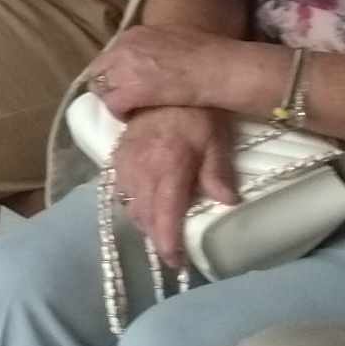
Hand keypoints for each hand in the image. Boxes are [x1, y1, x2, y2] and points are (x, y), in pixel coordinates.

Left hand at [94, 25, 276, 119]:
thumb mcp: (172, 40)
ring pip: (101, 88)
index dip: (115, 72)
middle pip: (98, 71)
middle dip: (109, 85)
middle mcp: (122, 48)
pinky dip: (121, 112)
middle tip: (125, 98)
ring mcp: (123, 69)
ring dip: (114, 99)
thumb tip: (149, 60)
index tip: (125, 83)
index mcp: (133, 34)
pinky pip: (112, 105)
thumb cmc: (208, 55)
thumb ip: (153, 47)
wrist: (220, 68)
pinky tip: (135, 116)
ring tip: (131, 108)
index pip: (109, 55)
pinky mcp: (128, 91)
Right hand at [111, 101, 236, 271]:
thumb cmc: (196, 114)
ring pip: (129, 206)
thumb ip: (217, 173)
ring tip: (160, 228)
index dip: (167, 244)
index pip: (163, 217)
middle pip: (143, 217)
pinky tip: (143, 204)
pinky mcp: (117, 156)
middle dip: (156, 236)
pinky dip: (132, 204)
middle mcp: (140, 171)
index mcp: (166, 170)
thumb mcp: (216, 141)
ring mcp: (125, 164)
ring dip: (143, 222)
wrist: (160, 84)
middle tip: (172, 249)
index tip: (176, 262)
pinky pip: (120, 190)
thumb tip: (227, 202)